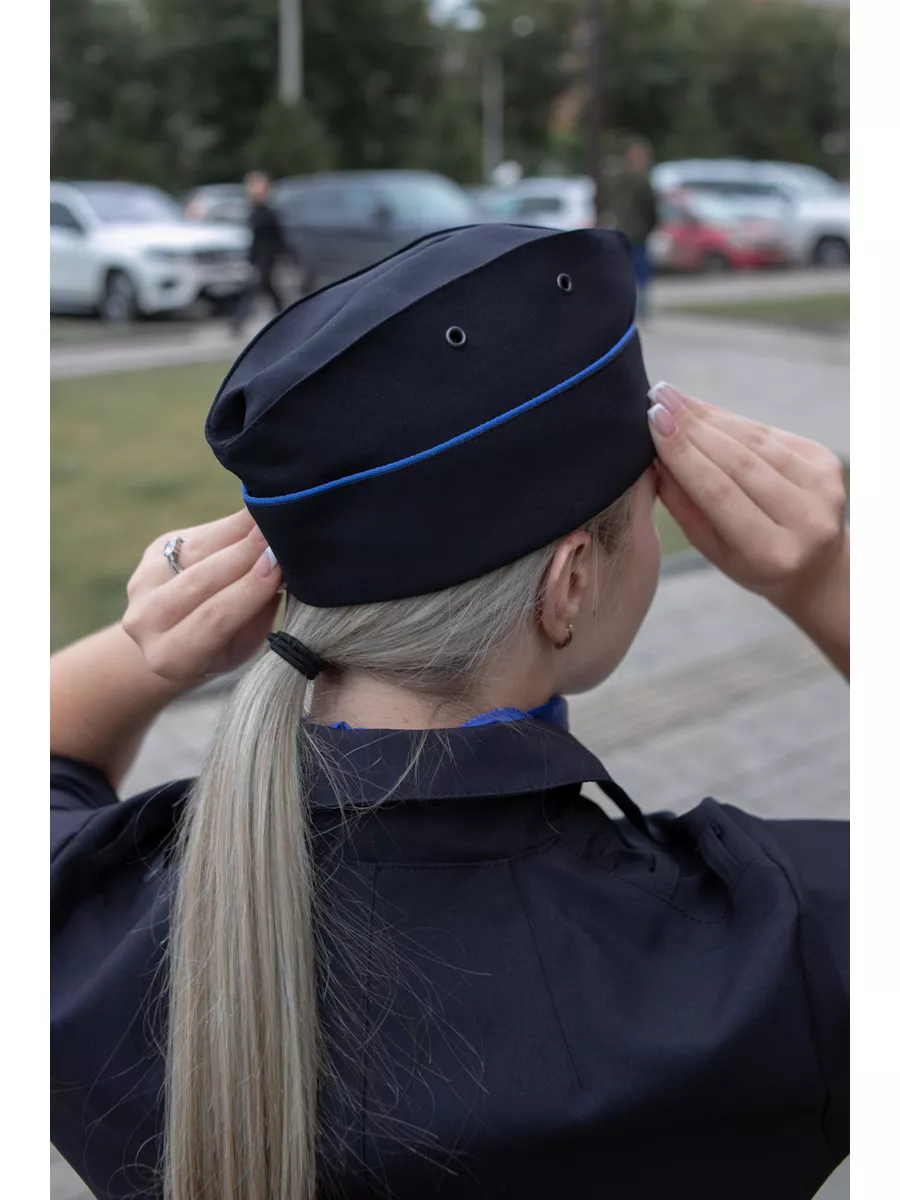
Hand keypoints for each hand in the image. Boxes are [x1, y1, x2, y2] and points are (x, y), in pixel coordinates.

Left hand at [122, 509, 282, 684]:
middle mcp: (147, 619)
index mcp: (171, 656)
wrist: (174, 639)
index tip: (277, 565)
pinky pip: (198, 533)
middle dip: (244, 554)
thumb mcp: (241, 647)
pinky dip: (231, 525)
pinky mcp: (154, 550)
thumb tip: (283, 571)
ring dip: (239, 532)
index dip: (247, 589)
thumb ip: (257, 615)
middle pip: (201, 579)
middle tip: (280, 534)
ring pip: (198, 550)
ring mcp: (144, 581)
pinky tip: (256, 516)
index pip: (214, 617)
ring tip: (271, 519)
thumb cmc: (220, 650)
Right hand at [648, 383, 846, 615]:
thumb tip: (655, 457)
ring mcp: (824, 488)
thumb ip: (684, 506)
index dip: (684, 453)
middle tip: (658, 399)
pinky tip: (705, 411)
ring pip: (755, 442)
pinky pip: (771, 434)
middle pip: (738, 462)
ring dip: (710, 417)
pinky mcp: (828, 463)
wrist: (817, 565)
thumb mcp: (713, 550)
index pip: (718, 492)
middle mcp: (806, 520)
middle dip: (693, 426)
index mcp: (771, 554)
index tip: (654, 421)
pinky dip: (734, 421)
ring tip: (675, 398)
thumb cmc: (754, 562)